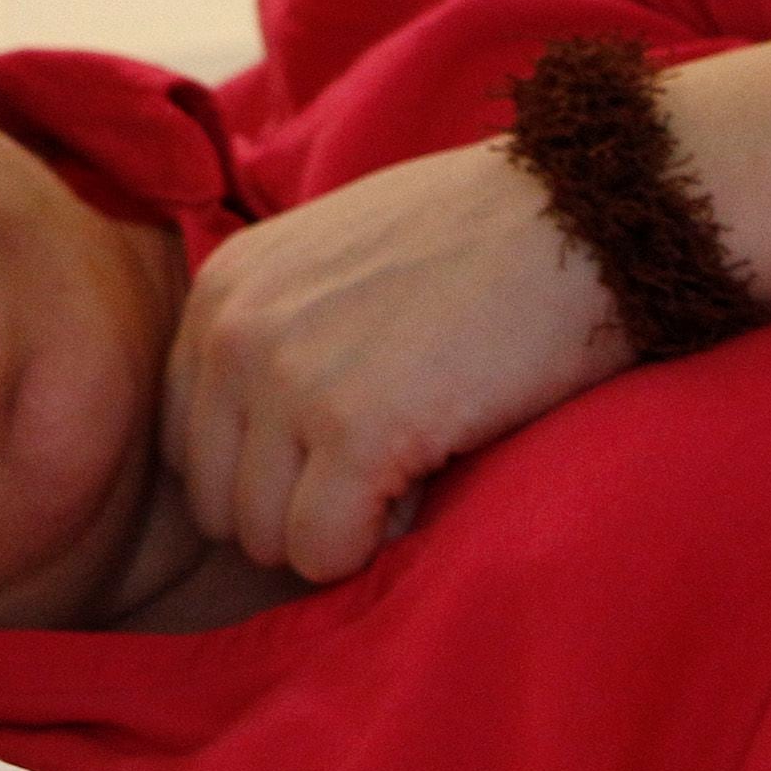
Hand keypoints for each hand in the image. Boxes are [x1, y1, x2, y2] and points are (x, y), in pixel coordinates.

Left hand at [159, 139, 631, 583]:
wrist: (582, 219)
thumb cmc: (488, 244)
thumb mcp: (341, 259)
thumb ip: (285, 328)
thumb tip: (272, 436)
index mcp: (224, 290)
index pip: (188, 442)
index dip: (270, 474)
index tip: (348, 461)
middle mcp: (233, 333)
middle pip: (219, 503)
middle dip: (299, 514)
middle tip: (386, 484)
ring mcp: (288, 381)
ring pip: (267, 538)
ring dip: (340, 536)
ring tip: (411, 481)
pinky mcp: (357, 430)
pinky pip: (323, 550)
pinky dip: (374, 551)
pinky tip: (426, 497)